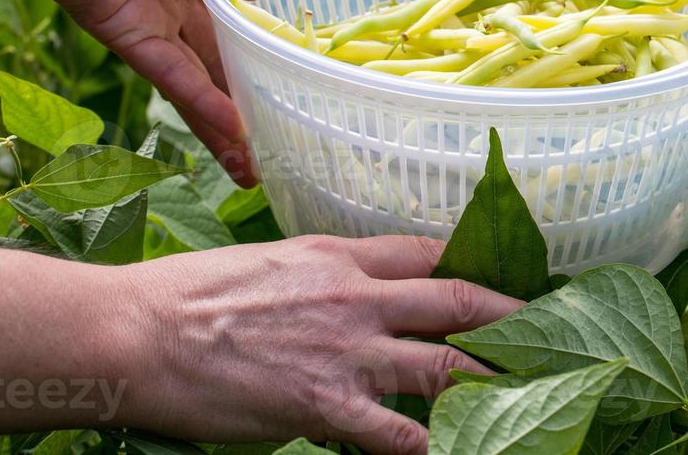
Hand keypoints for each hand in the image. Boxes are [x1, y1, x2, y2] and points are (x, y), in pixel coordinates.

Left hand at [0, 0, 264, 184]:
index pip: (240, 21)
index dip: (269, 52)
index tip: (302, 83)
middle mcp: (177, 2)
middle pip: (222, 63)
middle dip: (252, 104)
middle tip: (287, 146)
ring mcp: (150, 21)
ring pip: (199, 82)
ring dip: (229, 125)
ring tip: (261, 165)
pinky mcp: (123, 31)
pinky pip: (169, 74)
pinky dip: (201, 101)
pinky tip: (233, 129)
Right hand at [0, 236, 519, 452]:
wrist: (134, 332)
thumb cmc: (189, 296)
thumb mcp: (272, 262)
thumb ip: (327, 273)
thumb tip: (364, 287)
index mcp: (339, 256)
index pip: (430, 252)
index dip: (479, 265)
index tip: (511, 280)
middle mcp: (355, 296)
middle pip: (456, 300)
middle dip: (511, 317)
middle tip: (553, 331)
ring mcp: (344, 352)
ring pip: (443, 364)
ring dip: (494, 380)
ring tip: (537, 392)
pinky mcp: (323, 406)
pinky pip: (396, 432)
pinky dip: (434, 443)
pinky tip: (464, 451)